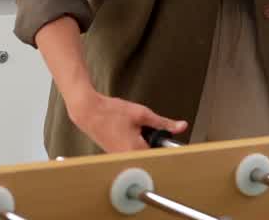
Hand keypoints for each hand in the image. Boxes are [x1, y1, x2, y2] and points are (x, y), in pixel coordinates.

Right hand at [65, 90, 186, 152]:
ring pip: (141, 151)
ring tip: (134, 127)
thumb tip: (180, 127)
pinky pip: (131, 149)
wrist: (88, 111)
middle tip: (146, 127)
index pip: (160, 153)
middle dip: (154, 140)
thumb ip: (163, 123)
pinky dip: (134, 140)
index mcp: (135, 150)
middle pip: (150, 153)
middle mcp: (126, 158)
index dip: (166, 142)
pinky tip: (128, 130)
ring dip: (144, 140)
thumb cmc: (110, 112)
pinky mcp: (114, 153)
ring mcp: (119, 157)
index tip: (168, 135)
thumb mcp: (142, 114)